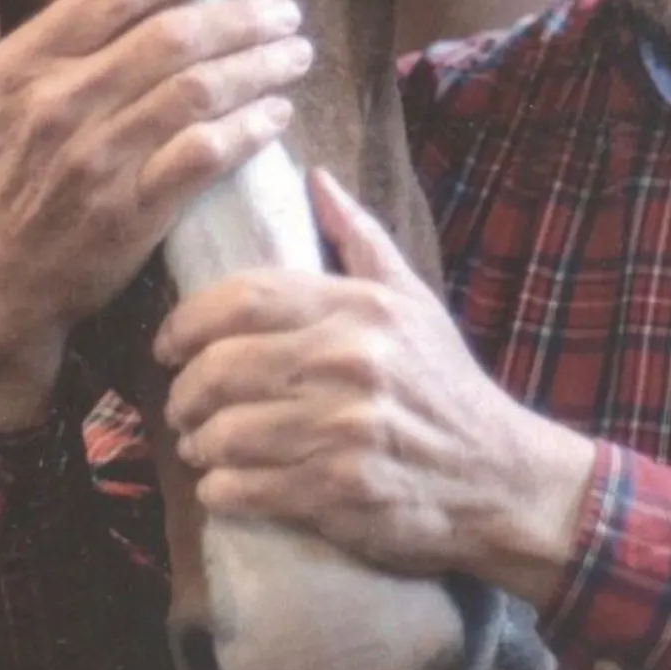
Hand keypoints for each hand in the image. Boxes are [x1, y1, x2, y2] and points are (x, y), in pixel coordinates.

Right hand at [0, 0, 314, 430]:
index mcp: (20, 70)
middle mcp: (60, 107)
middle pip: (170, 40)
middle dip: (240, 17)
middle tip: (284, 9)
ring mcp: (96, 163)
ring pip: (196, 94)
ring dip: (257, 68)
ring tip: (296, 54)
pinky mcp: (128, 216)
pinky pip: (202, 159)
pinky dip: (247, 131)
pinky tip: (277, 116)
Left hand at [155, 168, 596, 607]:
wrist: (501, 478)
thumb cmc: (445, 386)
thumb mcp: (413, 301)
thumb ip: (359, 239)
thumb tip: (315, 178)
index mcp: (359, 308)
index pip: (243, 297)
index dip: (187, 321)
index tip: (168, 343)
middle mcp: (349, 361)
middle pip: (221, 368)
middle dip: (184, 391)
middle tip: (180, 405)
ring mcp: (344, 429)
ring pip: (224, 433)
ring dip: (199, 445)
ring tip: (201, 447)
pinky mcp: (340, 490)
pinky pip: (246, 489)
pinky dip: (221, 491)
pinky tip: (225, 487)